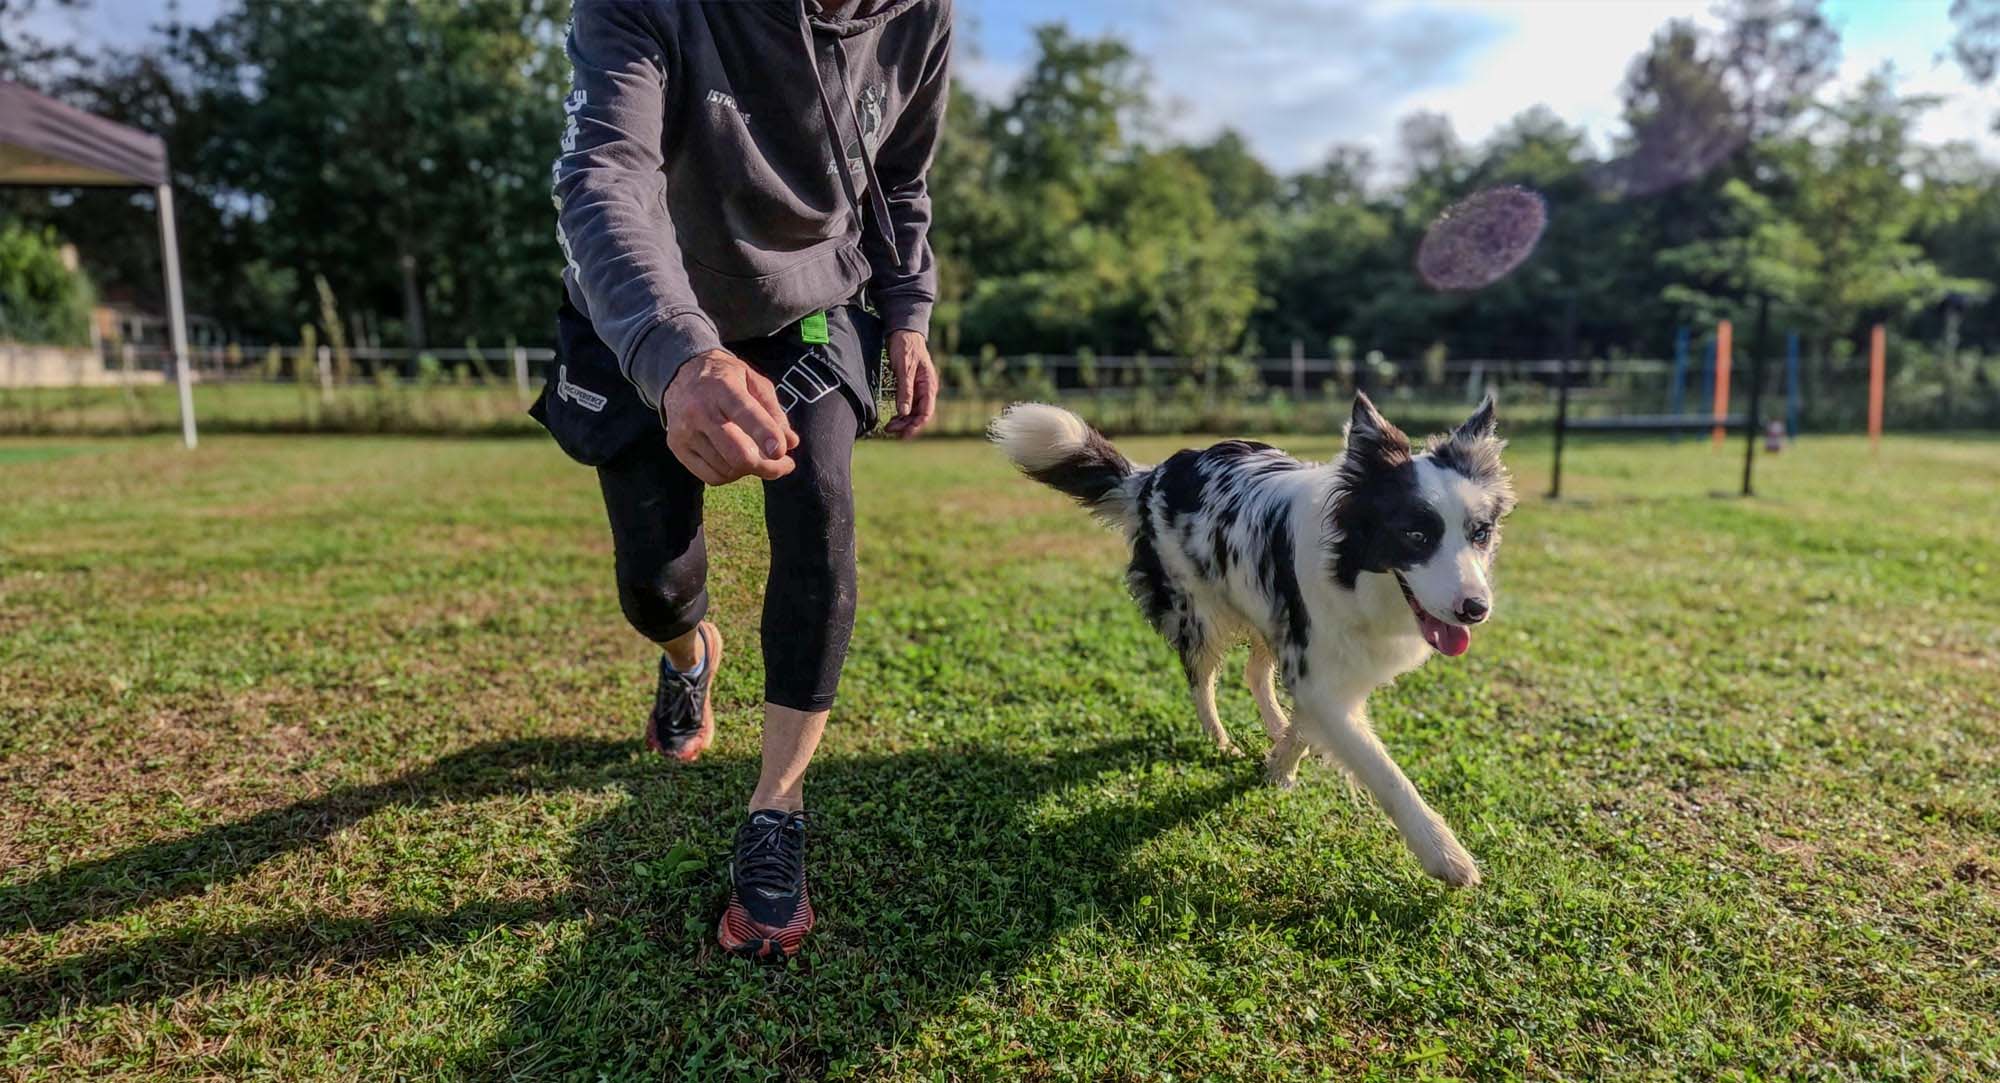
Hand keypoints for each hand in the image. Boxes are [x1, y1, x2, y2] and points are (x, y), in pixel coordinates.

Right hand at [660, 349, 799, 484]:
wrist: (681, 374)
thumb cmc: (726, 379)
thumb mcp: (753, 381)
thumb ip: (774, 410)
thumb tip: (791, 442)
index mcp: (722, 388)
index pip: (744, 413)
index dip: (765, 434)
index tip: (781, 451)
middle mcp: (699, 410)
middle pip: (736, 453)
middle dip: (767, 467)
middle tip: (785, 465)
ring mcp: (685, 431)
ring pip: (727, 469)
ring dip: (751, 470)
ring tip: (759, 456)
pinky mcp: (677, 447)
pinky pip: (711, 477)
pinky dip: (731, 475)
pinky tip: (737, 462)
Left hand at [884, 329, 937, 438]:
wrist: (903, 331)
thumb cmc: (905, 347)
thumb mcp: (904, 369)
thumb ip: (905, 390)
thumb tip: (904, 412)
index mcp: (929, 385)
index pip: (926, 412)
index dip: (915, 425)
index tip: (903, 434)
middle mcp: (926, 389)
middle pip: (919, 414)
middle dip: (907, 425)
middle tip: (890, 430)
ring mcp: (919, 388)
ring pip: (913, 411)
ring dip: (903, 421)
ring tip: (889, 426)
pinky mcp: (911, 386)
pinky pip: (908, 404)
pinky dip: (901, 412)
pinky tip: (893, 417)